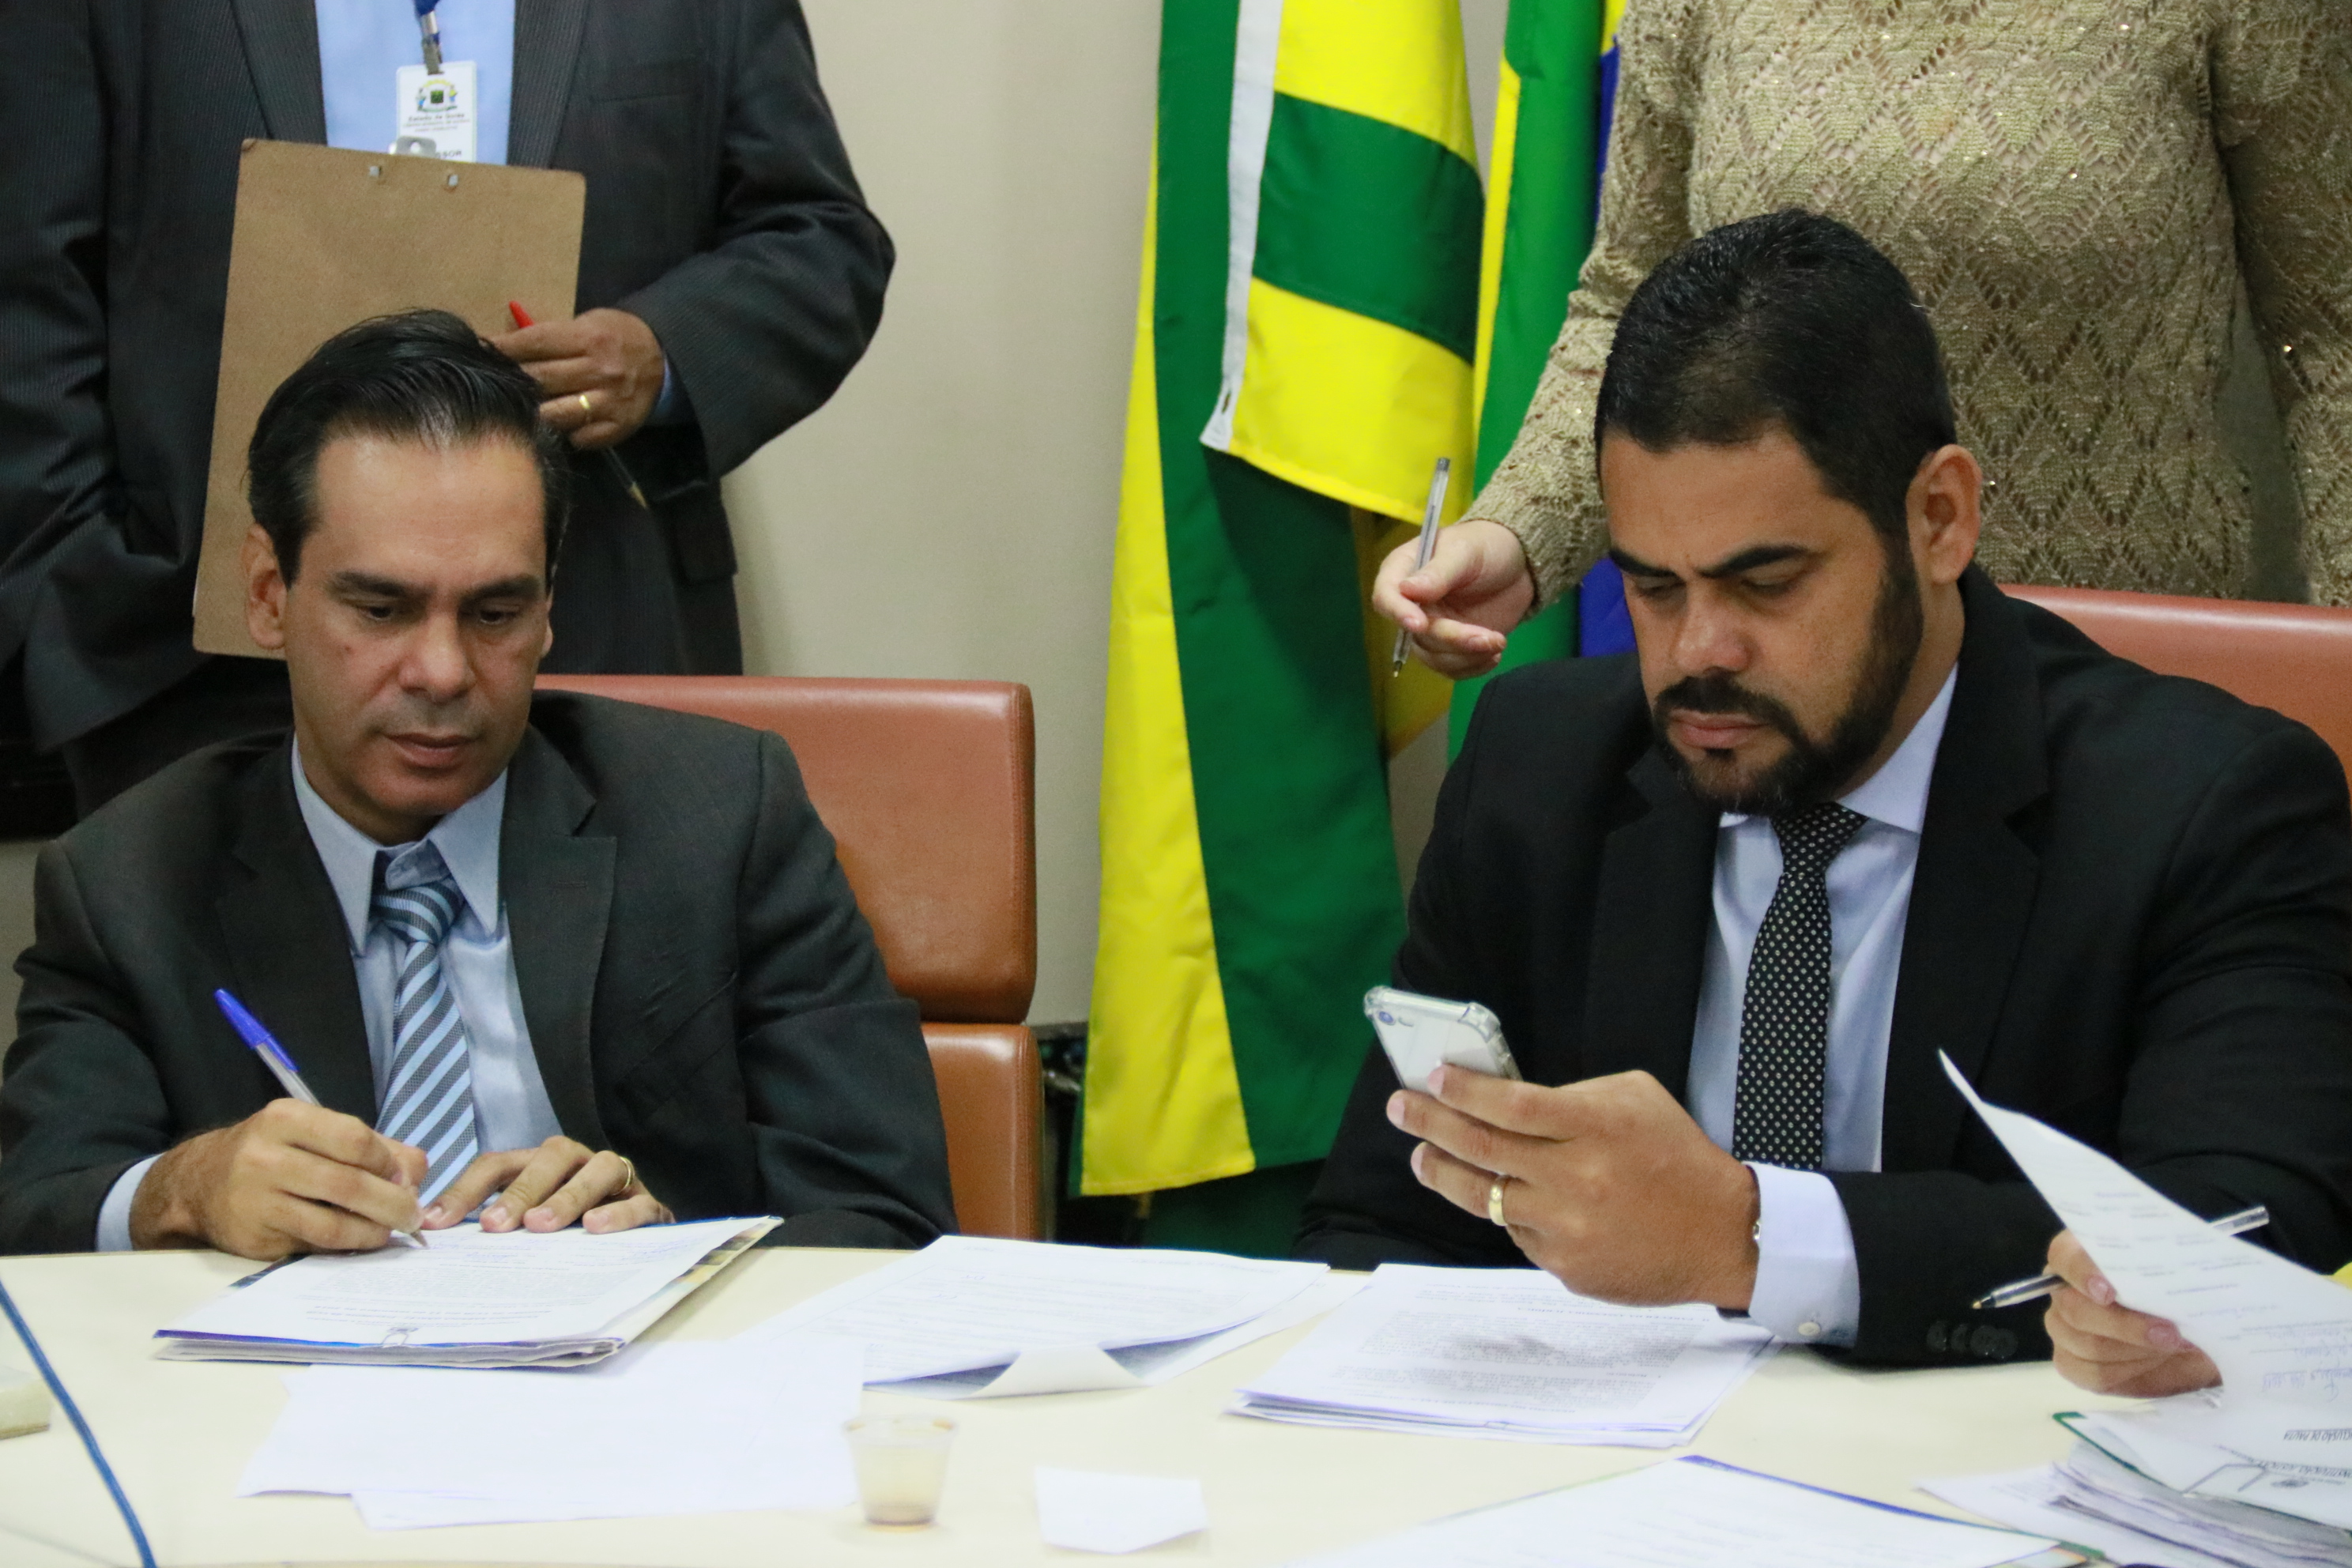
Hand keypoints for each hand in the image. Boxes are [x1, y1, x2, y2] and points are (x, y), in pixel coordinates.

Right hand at [129, 1100, 426, 1259]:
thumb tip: (418, 1171)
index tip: (407, 1178)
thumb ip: (371, 1145)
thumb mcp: (313, 1132)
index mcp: (286, 1119)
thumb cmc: (274, 1153)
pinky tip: (362, 1240)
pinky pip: (313, 1244)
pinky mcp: (255, 1236)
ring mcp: (257, 1200)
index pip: (354, 1139)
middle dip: (393, 1203)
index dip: (389, 1162)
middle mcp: (266, 1156)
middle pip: (349, 1184)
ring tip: (392, 1231)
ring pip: (333, 1222)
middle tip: (413, 1215)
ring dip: (374, 1230)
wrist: (199, 1183)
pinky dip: (347, 1245)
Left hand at [422, 1136, 672, 1235]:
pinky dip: (618, 1212)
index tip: (435, 1224)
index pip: (497, 1164)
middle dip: (521, 1190)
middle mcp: (578, 1163)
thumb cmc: (570, 1233)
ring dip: (568, 1196)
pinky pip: (639, 1201)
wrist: (640, 1238)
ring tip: (541, 1226)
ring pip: (599, 1169)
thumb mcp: (527, 1225)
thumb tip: (433, 1235)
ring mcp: (618, 1180)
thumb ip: (493, 1225)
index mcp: (540, 1165)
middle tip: (495, 1225)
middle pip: (551, 1157)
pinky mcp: (649, 1205)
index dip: (464, 1191)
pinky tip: (596, 1228)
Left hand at [487, 307, 666, 449]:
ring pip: (555, 414)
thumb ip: (551, 336)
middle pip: (540, 379)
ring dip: (531, 413)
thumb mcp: (587, 323)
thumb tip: (503, 346)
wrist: (663, 359)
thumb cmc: (615, 336)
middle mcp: (600, 371)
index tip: (478, 351)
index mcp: (590, 339)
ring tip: (514, 411)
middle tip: (489, 383)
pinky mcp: (617, 427)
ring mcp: (610, 403)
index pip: (536, 343)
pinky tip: (553, 427)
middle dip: (512, 381)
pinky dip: (563, 433)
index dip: (504, 348)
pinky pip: (579, 438)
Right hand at [1371, 519, 1536, 677]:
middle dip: (1452, 639)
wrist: (1518, 564)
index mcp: (1404, 571)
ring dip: (1466, 657)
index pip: (1386, 597)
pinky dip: (1473, 667)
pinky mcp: (1451, 646)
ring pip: (1434, 657)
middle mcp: (1411, 604)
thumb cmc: (1486, 545)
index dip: (1398, 613)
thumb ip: (1438, 572)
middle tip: (1487, 637)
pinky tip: (1494, 653)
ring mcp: (1431, 627)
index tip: (1420, 624)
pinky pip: (1451, 668)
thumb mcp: (1465, 551)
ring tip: (1497, 641)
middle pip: (1416, 635)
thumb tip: (1407, 590)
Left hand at [1389, 1066, 1759, 1307]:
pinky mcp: (1567, 1266)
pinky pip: (1516, 1233)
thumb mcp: (1636, 1100)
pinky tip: (1495, 1196)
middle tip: (1400, 1108)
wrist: (1723, 1235)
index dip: (1464, 1090)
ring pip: (1483, 1198)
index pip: (1511, 1104)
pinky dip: (1501, 1211)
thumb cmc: (1677, 1156)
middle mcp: (1577, 1178)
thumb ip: (1573, 1095)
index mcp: (1596, 1127)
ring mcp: (1568, 1227)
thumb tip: (1506, 1097)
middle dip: (1431, 1123)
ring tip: (1422, 1155)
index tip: (1432, 1078)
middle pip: (1482, 1148)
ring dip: (1443, 1172)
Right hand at [2045, 1229, 2220, 1396]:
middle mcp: (2065, 1290)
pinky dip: (2129, 1371)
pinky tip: (2153, 1362)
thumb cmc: (2181, 1299)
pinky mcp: (2071, 1363)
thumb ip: (2163, 1269)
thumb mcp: (2179, 1277)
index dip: (2081, 1273)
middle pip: (2074, 1308)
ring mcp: (2062, 1329)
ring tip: (2170, 1346)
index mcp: (2081, 1255)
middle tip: (2169, 1332)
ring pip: (2086, 1344)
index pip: (2064, 1256)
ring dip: (2135, 1350)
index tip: (2109, 1293)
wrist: (2190, 1340)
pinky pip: (2091, 1373)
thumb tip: (2168, 1268)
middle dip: (2125, 1325)